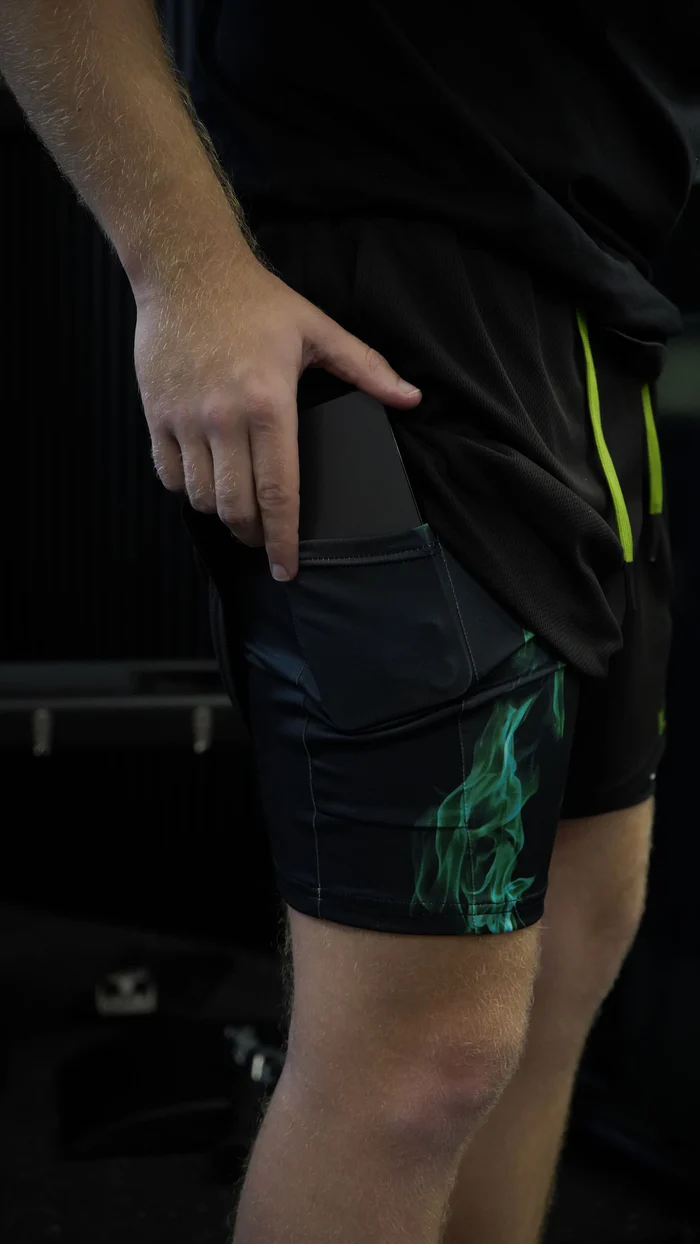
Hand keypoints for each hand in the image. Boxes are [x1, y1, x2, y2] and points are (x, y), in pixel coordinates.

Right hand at [134, 250, 421, 580]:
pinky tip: (204, 483)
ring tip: (237, 509)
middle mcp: (223, 418)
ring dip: (221, 514)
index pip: (279, 492)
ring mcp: (185, 419)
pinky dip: (186, 490)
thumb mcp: (319, 329)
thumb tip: (411, 398)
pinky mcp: (156, 414)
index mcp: (269, 404)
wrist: (186, 269)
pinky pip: (168, 475)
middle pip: (237, 506)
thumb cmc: (256, 301)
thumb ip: (367, 369)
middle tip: (264, 540)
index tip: (287, 569)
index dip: (284, 539)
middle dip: (254, 535)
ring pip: (201, 497)